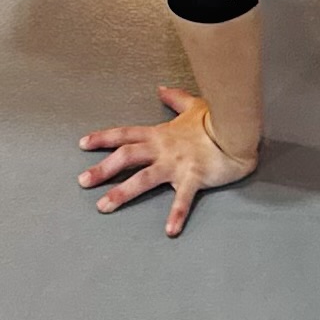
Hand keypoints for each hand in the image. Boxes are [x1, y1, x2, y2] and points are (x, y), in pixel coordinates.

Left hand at [79, 86, 256, 235]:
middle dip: (102, 169)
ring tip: (104, 207)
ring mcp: (177, 163)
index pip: (125, 134)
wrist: (237, 127)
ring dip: (123, 192)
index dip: (103, 138)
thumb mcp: (192, 104)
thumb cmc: (214, 118)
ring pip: (144, 178)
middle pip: (127, 156)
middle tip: (82, 182)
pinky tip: (170, 230)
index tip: (83, 144)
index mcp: (160, 133)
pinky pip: (184, 196)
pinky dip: (177, 213)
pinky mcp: (194, 176)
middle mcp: (163, 148)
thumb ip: (175, 98)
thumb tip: (161, 88)